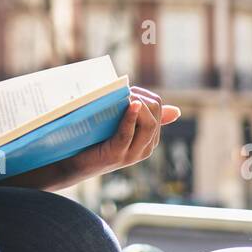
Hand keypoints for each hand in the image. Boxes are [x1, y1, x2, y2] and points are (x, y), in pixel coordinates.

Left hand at [60, 85, 180, 183]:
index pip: (158, 108)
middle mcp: (146, 149)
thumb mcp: (122, 125)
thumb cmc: (97, 138)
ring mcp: (132, 154)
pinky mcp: (117, 155)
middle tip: (123, 93)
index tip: (126, 90)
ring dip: (136, 104)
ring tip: (123, 96)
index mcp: (150, 139)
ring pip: (148, 124)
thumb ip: (140, 115)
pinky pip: (127, 133)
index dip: (143, 94)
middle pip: (155, 114)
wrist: (75, 161)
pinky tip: (129, 104)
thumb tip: (176, 111)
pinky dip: (130, 117)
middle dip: (141, 98)